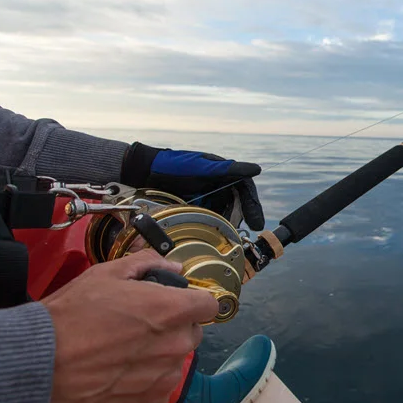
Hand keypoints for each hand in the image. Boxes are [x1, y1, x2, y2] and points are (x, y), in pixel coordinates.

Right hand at [41, 249, 218, 402]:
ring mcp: (164, 379)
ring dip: (157, 358)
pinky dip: (142, 387)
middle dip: (171, 329)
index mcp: (170, 311)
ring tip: (117, 356)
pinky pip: (158, 392)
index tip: (177, 304)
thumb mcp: (103, 275)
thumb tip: (173, 267)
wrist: (35, 371)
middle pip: (191, 333)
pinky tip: (114, 379)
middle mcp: (175, 346)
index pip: (208, 305)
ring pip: (174, 363)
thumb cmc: (66, 321)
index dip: (193, 302)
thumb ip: (147, 265)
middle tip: (135, 329)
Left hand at [120, 142, 264, 230]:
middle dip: (241, 218)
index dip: (253, 206)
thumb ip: (229, 169)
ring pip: (224, 213)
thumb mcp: (203, 167)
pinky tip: (213, 234)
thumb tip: (256, 169)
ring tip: (228, 236)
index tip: (257, 222)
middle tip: (240, 233)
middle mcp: (217, 185)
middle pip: (237, 204)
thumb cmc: (174, 165)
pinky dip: (213, 226)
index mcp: (223, 173)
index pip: (245, 190)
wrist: (145, 172)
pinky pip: (209, 218)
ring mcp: (206, 197)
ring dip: (227, 224)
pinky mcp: (194, 207)